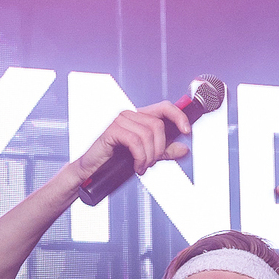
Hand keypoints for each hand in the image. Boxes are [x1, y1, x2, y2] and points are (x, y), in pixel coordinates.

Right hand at [69, 103, 192, 181]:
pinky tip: (136, 165)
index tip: (186, 130)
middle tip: (152, 162)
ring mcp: (120, 121)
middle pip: (158, 125)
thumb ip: (164, 151)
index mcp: (140, 117)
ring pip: (148, 134)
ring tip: (142, 165)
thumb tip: (183, 148)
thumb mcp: (145, 155)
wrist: (92, 170)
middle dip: (159, 148)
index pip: (165, 107)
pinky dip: (139, 157)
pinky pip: (135, 142)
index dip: (179, 116)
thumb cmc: (114, 160)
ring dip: (148, 156)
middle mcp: (131, 115)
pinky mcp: (112, 130)